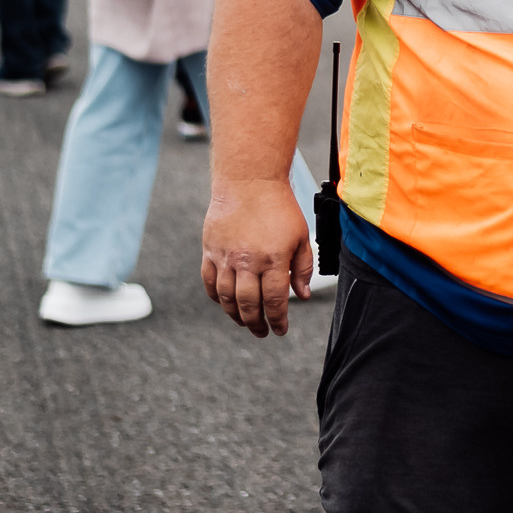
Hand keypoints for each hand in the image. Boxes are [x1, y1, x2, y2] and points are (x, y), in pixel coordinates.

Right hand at [200, 177, 312, 336]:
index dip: (278, 320)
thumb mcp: (301, 236)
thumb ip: (303, 268)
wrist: (249, 180)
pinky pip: (209, 282)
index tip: (280, 330)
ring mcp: (226, 257)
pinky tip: (225, 303)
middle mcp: (248, 262)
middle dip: (257, 324)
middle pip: (249, 305)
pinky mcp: (210, 250)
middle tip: (262, 332)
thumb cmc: (279, 206)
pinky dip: (216, 297)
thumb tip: (302, 295)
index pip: (275, 301)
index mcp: (274, 260)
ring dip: (236, 315)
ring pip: (227, 298)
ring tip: (245, 322)